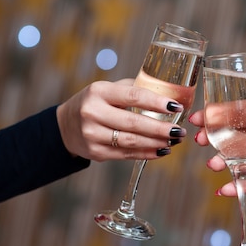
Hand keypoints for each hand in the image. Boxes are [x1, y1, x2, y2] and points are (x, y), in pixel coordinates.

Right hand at [56, 79, 186, 161]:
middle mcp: (93, 113)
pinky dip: (147, 154)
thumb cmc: (96, 103)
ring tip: (174, 141)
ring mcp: (92, 135)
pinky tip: (161, 150)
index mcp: (99, 92)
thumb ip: (133, 90)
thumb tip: (168, 95)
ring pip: (131, 141)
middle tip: (179, 130)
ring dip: (157, 143)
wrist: (66, 125)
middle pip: (134, 123)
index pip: (133, 96)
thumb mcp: (108, 90)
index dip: (156, 102)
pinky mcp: (96, 153)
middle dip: (161, 128)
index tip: (175, 107)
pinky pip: (126, 154)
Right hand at [190, 102, 245, 205]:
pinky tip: (226, 190)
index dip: (216, 114)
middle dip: (211, 137)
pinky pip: (245, 179)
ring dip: (221, 161)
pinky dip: (235, 185)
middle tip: (200, 140)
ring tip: (213, 165)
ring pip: (233, 157)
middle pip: (228, 134)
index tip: (200, 117)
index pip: (235, 112)